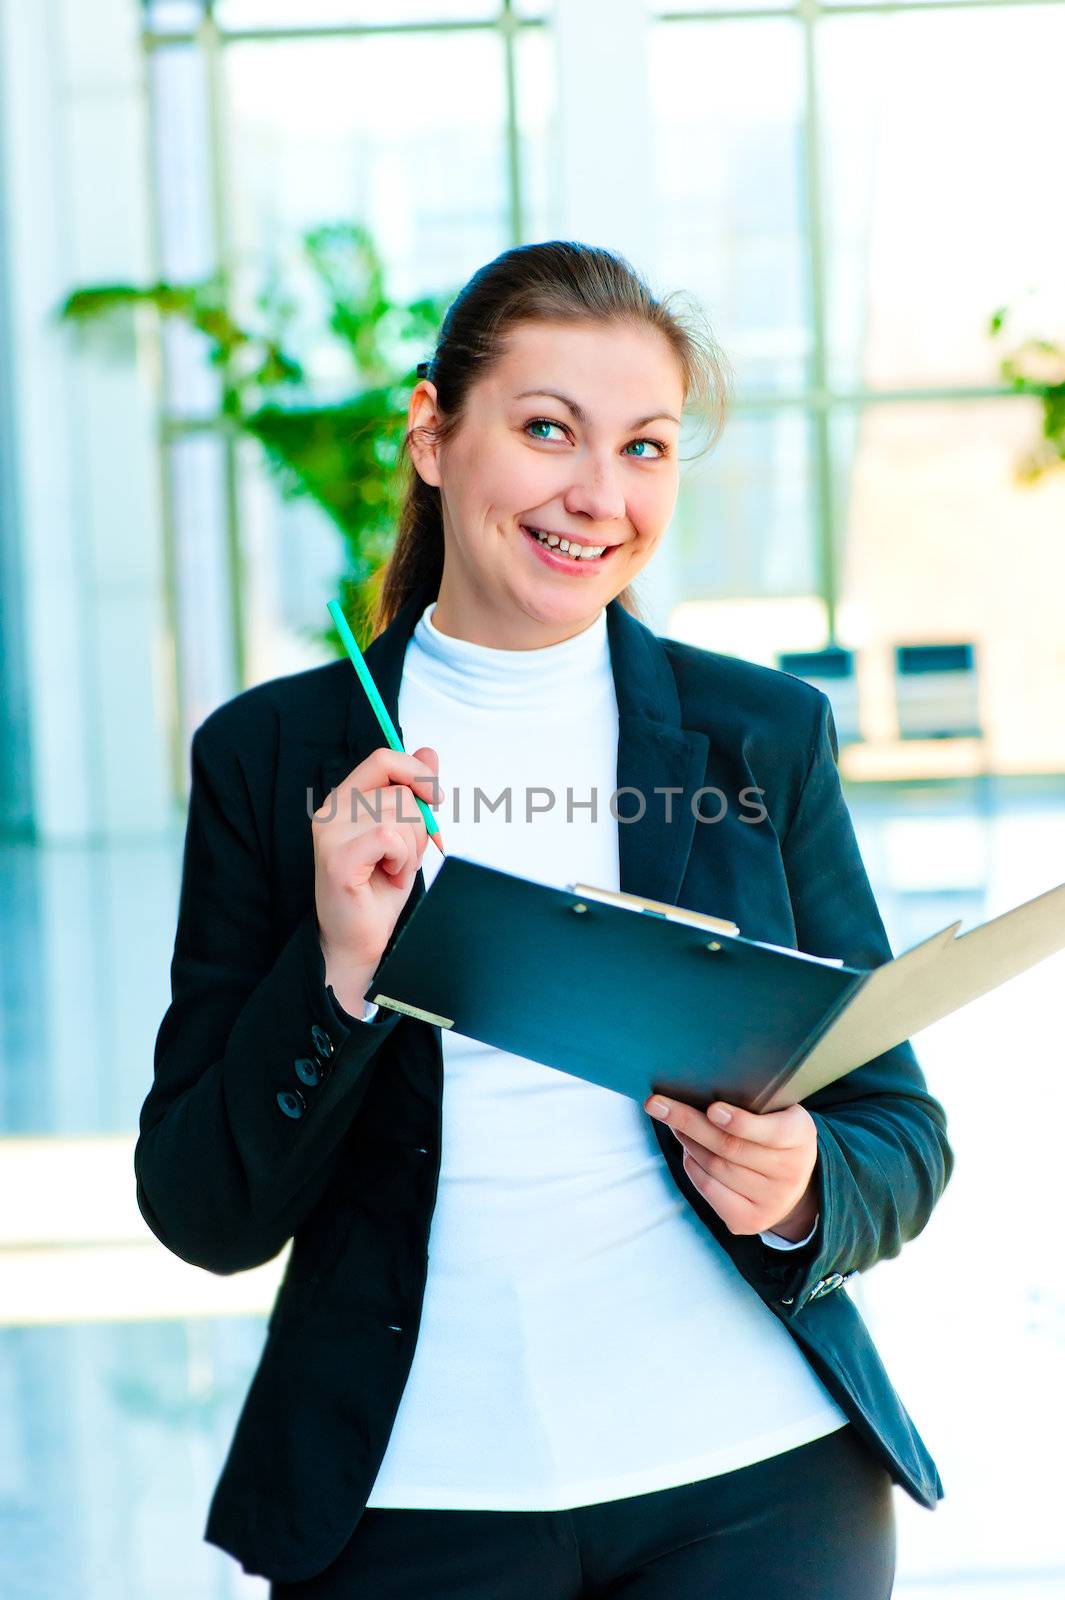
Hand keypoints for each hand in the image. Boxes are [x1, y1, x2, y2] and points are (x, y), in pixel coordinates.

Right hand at [312, 744, 443, 1005]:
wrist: (359, 938)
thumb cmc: (379, 888)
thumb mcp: (406, 833)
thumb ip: (414, 793)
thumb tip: (429, 752)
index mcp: (345, 798)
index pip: (384, 759)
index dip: (417, 773)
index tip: (436, 799)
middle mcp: (332, 809)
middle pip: (402, 793)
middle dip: (419, 828)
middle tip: (401, 858)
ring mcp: (330, 832)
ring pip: (401, 814)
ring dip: (411, 849)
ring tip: (392, 869)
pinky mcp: (337, 856)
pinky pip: (391, 836)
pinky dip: (402, 860)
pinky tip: (387, 876)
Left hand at [644, 1095, 819, 1239]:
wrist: (794, 1185)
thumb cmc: (774, 1134)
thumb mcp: (777, 1112)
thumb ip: (752, 1103)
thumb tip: (697, 1088)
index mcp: (800, 1135)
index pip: (772, 1132)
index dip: (740, 1122)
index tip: (712, 1109)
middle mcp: (790, 1172)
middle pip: (730, 1147)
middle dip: (689, 1123)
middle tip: (657, 1104)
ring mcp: (771, 1201)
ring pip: (714, 1167)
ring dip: (687, 1142)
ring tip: (672, 1122)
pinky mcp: (749, 1220)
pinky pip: (709, 1189)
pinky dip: (692, 1166)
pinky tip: (688, 1151)